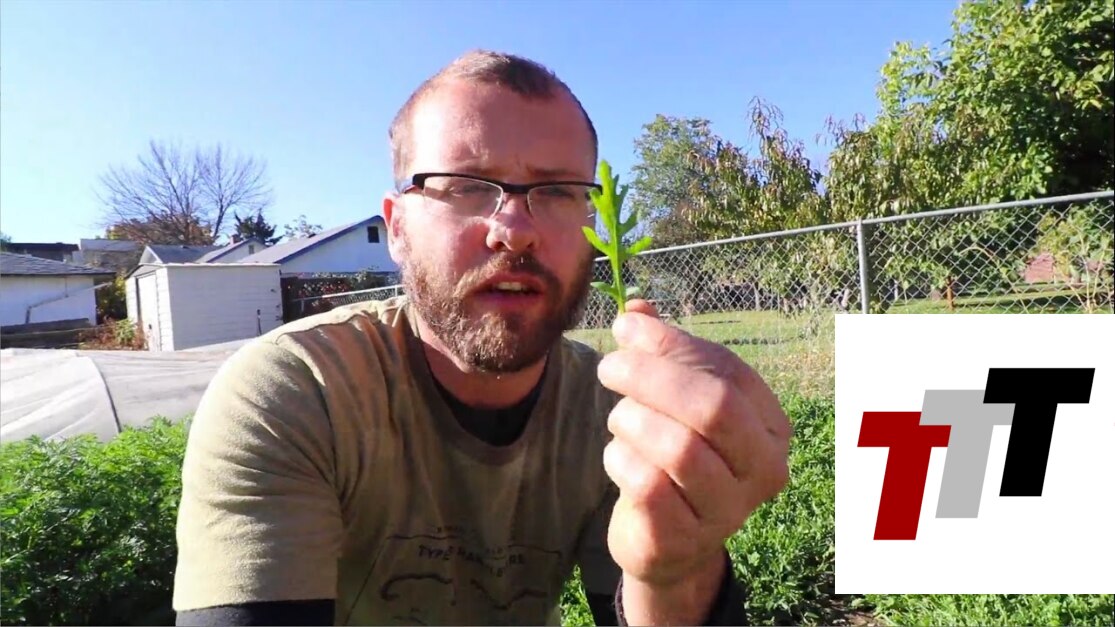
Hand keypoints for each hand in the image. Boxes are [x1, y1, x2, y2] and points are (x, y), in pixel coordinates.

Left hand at [597, 300, 791, 589]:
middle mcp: (763, 470)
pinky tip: (618, 456)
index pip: (729, 372)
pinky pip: (648, 485)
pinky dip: (621, 459)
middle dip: (651, 376)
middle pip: (713, 407)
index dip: (674, 345)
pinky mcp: (686, 538)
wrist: (667, 540)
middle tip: (609, 367)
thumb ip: (659, 351)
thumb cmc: (674, 455)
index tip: (626, 329)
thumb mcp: (672, 400)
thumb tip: (634, 311)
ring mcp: (728, 510)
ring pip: (679, 448)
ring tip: (620, 420)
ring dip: (633, 421)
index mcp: (769, 426)